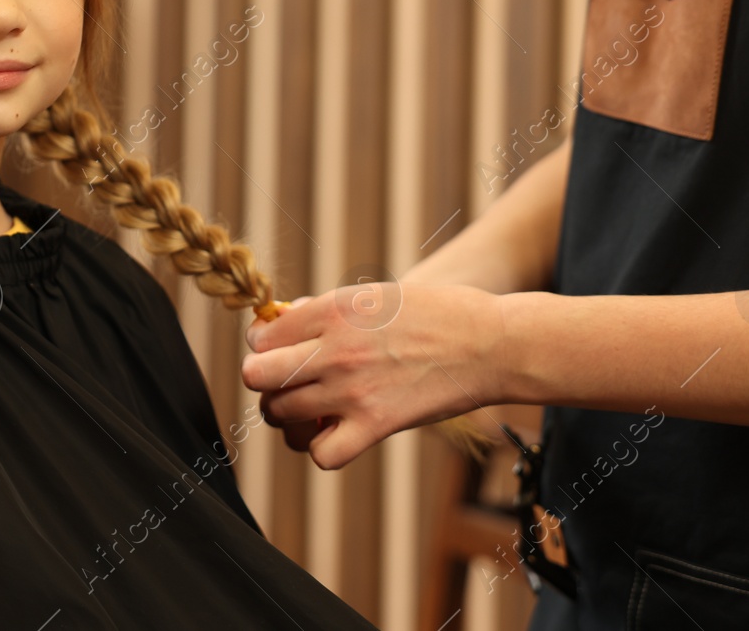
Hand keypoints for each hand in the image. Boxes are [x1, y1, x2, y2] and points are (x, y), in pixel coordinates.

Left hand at [241, 281, 507, 468]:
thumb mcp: (375, 295)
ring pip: (281, 415)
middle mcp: (335, 348)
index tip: (281, 353)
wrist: (490, 344)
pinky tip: (337, 434)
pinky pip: (321, 454)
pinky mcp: (376, 425)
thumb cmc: (436, 314)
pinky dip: (323, 449)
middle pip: (258, 376)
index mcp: (333, 309)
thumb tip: (284, 319)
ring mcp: (352, 389)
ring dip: (289, 416)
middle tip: (286, 383)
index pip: (262, 336)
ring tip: (311, 411)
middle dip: (265, 381)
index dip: (264, 347)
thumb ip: (326, 309)